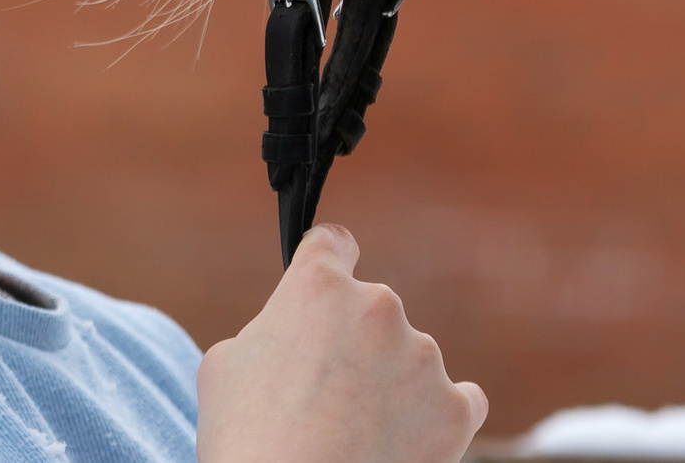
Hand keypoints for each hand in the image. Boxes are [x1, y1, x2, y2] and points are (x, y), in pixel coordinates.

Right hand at [197, 224, 487, 462]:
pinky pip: (459, 400)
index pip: (333, 244)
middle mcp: (378, 307)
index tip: (329, 283)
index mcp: (319, 287)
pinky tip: (410, 438)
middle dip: (354, 344)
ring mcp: (423, 357)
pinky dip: (437, 417)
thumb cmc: (248, 440)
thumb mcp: (225, 365)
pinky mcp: (455, 408)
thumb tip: (287, 336)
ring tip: (355, 434)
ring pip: (411, 360)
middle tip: (324, 396)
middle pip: (372, 312)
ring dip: (391, 384)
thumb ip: (267, 330)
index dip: (326, 265)